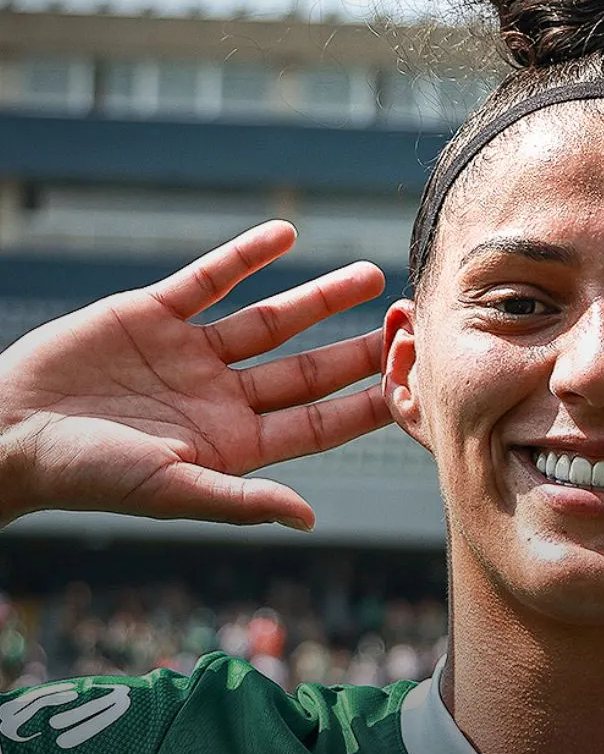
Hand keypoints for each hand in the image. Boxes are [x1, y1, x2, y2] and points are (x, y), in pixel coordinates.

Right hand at [0, 221, 389, 530]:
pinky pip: (209, 279)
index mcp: (234, 443)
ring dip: (320, 298)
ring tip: (371, 277)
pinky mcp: (153, 315)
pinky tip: (284, 235)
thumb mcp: (169, 489)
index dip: (366, 402)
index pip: (319, 422)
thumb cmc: (84, 476)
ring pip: (271, 320)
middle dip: (359, 348)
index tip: (413, 381)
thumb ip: (241, 500)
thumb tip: (310, 519)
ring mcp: (191, 354)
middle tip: (411, 323)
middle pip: (308, 369)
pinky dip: (244, 256)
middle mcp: (222, 397)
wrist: (4, 434)